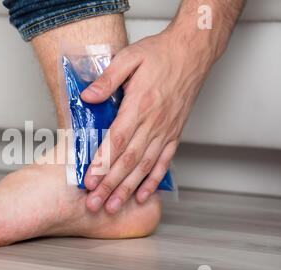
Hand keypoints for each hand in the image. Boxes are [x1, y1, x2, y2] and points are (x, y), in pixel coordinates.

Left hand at [81, 29, 216, 212]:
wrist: (193, 52)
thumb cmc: (160, 54)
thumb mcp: (129, 58)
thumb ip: (107, 80)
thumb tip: (87, 97)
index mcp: (140, 105)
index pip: (117, 141)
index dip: (102, 164)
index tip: (89, 181)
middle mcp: (154, 123)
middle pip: (128, 161)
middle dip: (110, 185)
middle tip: (94, 204)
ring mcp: (166, 131)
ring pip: (144, 166)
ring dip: (128, 189)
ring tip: (113, 207)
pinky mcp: (174, 133)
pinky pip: (164, 162)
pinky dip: (153, 181)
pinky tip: (143, 195)